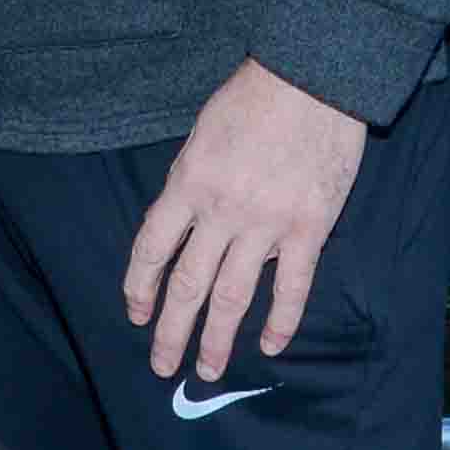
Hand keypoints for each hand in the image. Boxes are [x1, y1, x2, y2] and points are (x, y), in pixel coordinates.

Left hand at [121, 58, 367, 383]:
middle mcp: (220, 211)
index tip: (137, 314)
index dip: (140, 287)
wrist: (312, 78)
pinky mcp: (308, 229)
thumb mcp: (201, 133)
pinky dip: (280, 321)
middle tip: (163, 366)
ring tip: (207, 371)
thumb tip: (182, 223)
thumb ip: (191, 181)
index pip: (152, 248)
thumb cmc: (253, 97)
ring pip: (233, 296)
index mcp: (188, 183)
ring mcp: (265, 224)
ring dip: (217, 339)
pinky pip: (291, 287)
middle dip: (171, 330)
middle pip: (188, 283)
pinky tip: (269, 345)